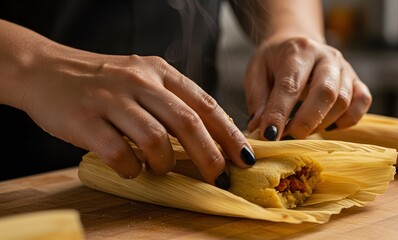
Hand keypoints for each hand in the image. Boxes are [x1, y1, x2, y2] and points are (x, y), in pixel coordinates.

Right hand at [20, 47, 254, 187]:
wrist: (46, 70)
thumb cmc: (102, 80)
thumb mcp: (142, 78)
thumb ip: (172, 101)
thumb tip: (209, 136)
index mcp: (159, 72)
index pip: (205, 103)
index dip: (229, 133)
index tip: (244, 156)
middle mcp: (139, 82)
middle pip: (187, 122)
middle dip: (210, 155)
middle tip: (220, 176)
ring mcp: (112, 100)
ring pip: (155, 139)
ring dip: (165, 163)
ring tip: (160, 169)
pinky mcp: (85, 120)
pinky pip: (118, 153)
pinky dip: (131, 169)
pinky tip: (131, 168)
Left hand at [245, 37, 371, 139]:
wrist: (297, 43)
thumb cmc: (274, 61)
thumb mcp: (256, 73)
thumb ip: (257, 100)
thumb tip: (258, 128)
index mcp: (298, 51)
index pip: (290, 85)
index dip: (279, 113)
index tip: (269, 135)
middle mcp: (326, 56)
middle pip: (326, 92)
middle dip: (306, 121)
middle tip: (288, 137)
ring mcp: (345, 68)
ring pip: (344, 101)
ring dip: (321, 124)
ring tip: (299, 131)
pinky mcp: (357, 81)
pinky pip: (362, 103)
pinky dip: (346, 120)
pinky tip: (326, 125)